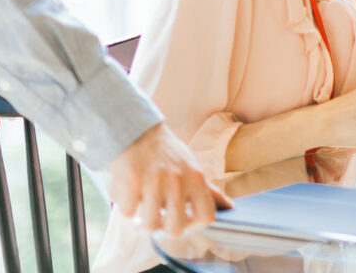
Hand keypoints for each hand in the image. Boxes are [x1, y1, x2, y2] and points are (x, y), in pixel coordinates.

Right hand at [107, 123, 230, 237]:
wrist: (136, 128)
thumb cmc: (165, 152)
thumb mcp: (190, 165)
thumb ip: (207, 189)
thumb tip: (229, 206)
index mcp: (196, 177)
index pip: (206, 216)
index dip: (195, 225)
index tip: (185, 222)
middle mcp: (178, 179)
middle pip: (175, 228)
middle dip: (164, 227)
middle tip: (158, 217)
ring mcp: (154, 180)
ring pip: (150, 224)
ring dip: (142, 221)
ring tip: (142, 208)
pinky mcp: (131, 180)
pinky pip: (127, 211)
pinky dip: (126, 206)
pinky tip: (129, 194)